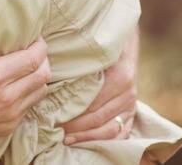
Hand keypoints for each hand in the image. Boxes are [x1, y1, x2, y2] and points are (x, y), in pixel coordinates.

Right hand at [0, 1, 51, 147]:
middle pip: (43, 75)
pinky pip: (29, 108)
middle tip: (34, 51)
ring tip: (26, 68)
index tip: (35, 38)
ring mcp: (9, 115)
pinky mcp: (7, 127)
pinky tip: (16, 87)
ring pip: (40, 92)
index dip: (40, 46)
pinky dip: (29, 95)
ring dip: (38, 78)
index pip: (33, 59)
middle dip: (43, 60)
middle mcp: (6, 97)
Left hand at [59, 30, 138, 144]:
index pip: (93, 105)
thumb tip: (48, 67)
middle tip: (55, 130)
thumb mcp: (93, 46)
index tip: (52, 117)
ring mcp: (132, 103)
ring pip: (110, 130)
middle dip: (75, 127)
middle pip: (98, 119)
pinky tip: (86, 142)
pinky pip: (121, 133)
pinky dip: (104, 141)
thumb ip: (78, 58)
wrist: (124, 37)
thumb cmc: (102, 42)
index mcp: (120, 77)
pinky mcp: (133, 111)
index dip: (72, 114)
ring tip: (67, 139)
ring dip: (87, 137)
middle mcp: (128, 93)